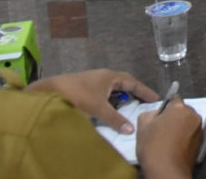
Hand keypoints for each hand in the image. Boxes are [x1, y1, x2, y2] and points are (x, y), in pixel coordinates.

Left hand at [26, 69, 158, 133]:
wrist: (50, 92)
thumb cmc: (77, 96)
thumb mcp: (98, 109)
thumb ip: (115, 119)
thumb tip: (132, 129)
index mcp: (110, 76)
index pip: (133, 82)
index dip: (145, 91)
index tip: (156, 99)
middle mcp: (103, 75)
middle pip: (124, 83)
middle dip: (134, 92)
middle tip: (144, 102)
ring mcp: (93, 80)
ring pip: (113, 87)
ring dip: (122, 96)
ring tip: (129, 106)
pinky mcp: (84, 86)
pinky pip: (104, 91)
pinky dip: (111, 98)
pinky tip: (109, 107)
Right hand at [137, 97, 201, 178]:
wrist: (168, 171)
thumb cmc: (153, 146)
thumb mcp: (143, 127)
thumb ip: (149, 114)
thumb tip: (156, 113)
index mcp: (179, 108)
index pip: (173, 98)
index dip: (165, 107)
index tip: (159, 116)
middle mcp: (193, 115)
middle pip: (182, 111)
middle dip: (174, 117)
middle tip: (161, 129)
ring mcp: (199, 128)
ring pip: (187, 122)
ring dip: (180, 127)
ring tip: (168, 140)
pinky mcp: (202, 141)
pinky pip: (191, 134)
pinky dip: (185, 137)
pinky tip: (175, 146)